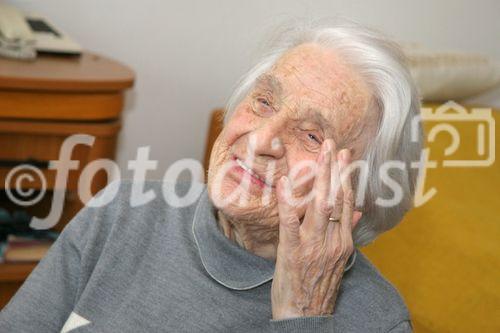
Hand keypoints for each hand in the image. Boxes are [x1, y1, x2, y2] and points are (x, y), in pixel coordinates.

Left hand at [271, 139, 361, 318]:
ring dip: (319, 177)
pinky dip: (287, 202)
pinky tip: (283, 184)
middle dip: (334, 169)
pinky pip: (290, 223)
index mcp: (342, 241)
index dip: (345, 177)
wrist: (305, 316)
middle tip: (332, 145)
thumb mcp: (339, 261)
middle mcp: (332, 240)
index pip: (347, 203)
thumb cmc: (319, 287)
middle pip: (335, 198)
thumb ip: (347, 233)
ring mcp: (314, 245)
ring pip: (319, 205)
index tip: (345, 156)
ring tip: (318, 155)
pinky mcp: (293, 251)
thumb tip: (358, 212)